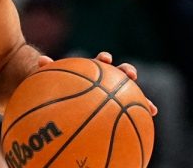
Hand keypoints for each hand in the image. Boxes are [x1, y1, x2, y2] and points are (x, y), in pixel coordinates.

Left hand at [38, 52, 157, 115]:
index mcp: (93, 70)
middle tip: (130, 74)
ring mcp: (114, 93)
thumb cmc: (60, 84)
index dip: (105, 59)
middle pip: (120, 74)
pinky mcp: (117, 109)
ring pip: (131, 95)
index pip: (101, 61)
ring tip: (150, 107)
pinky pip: (129, 118)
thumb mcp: (53, 77)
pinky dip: (138, 122)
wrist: (66, 94)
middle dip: (127, 72)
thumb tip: (41, 60)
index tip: (106, 58)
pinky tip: (145, 133)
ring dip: (142, 100)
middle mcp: (107, 80)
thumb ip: (49, 69)